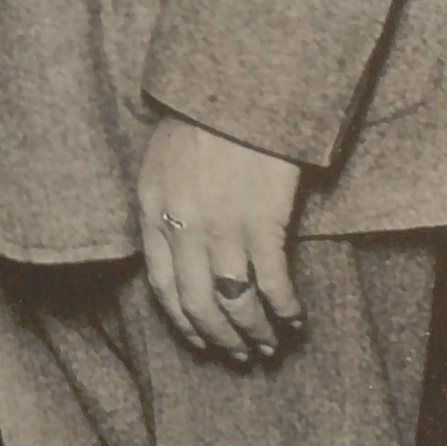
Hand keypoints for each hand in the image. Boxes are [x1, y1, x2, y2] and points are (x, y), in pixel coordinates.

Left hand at [137, 113, 306, 362]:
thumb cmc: (198, 121)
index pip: (161, 286)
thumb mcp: (158, 164)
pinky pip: (271, 280)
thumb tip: (174, 250)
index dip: (182, 321)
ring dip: (252, 331)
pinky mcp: (262, 221)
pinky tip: (294, 320)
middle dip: (218, 337)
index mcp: (152, 212)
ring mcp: (221, 227)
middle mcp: (182, 228)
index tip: (199, 338)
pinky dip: (283, 307)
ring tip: (267, 346)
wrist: (233, 90)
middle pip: (197, 302)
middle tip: (237, 355)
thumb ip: (162, 207)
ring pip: (233, 300)